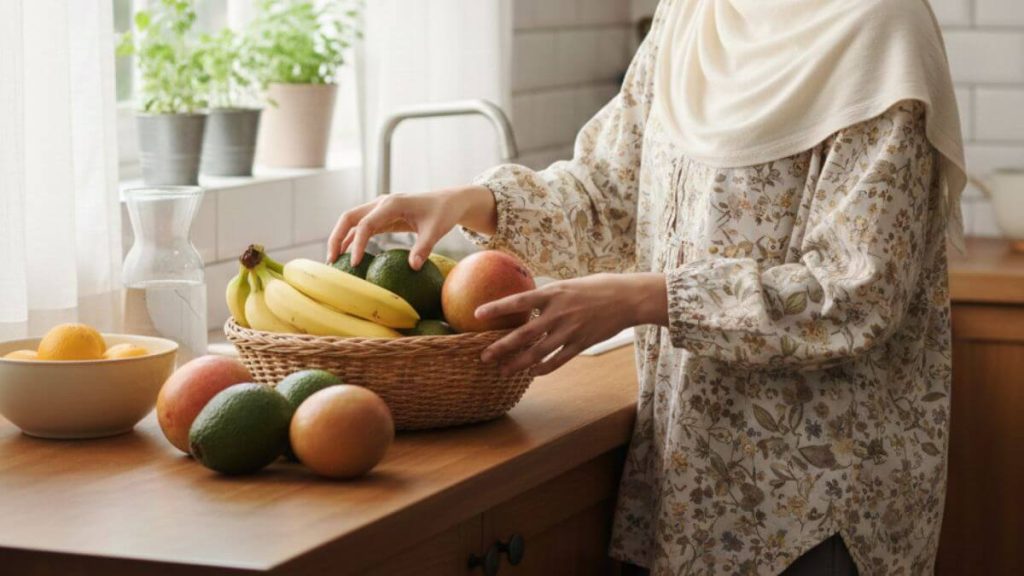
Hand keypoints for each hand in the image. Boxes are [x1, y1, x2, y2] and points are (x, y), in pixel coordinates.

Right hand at [326, 185, 496, 269]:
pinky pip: (362, 227)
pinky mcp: (382, 216)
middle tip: (331, 261)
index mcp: (391, 204)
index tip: (355, 264)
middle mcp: (381, 203)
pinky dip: (353, 239)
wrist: (448, 201)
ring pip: (352, 221)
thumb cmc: (443, 213)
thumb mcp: (436, 230)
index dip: (357, 244)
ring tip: (334, 261)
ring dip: (340, 238)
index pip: (365, 225)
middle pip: (349, 217)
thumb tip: (414, 267)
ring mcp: (380, 209)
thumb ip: (424, 248)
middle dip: (336, 237)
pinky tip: (348, 256)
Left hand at [478, 273, 667, 375]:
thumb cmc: (595, 288)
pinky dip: (542, 369)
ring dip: (517, 364)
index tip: (477, 314)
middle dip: (501, 347)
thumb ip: (547, 297)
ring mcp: (570, 331)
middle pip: (523, 334)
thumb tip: (524, 304)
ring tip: (502, 370)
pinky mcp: (581, 344)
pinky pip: (557, 361)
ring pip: (537, 353)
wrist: (627, 298)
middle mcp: (559, 313)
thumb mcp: (567, 285)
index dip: (496, 308)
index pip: (518, 301)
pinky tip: (531, 373)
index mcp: (553, 293)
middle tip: (483, 356)